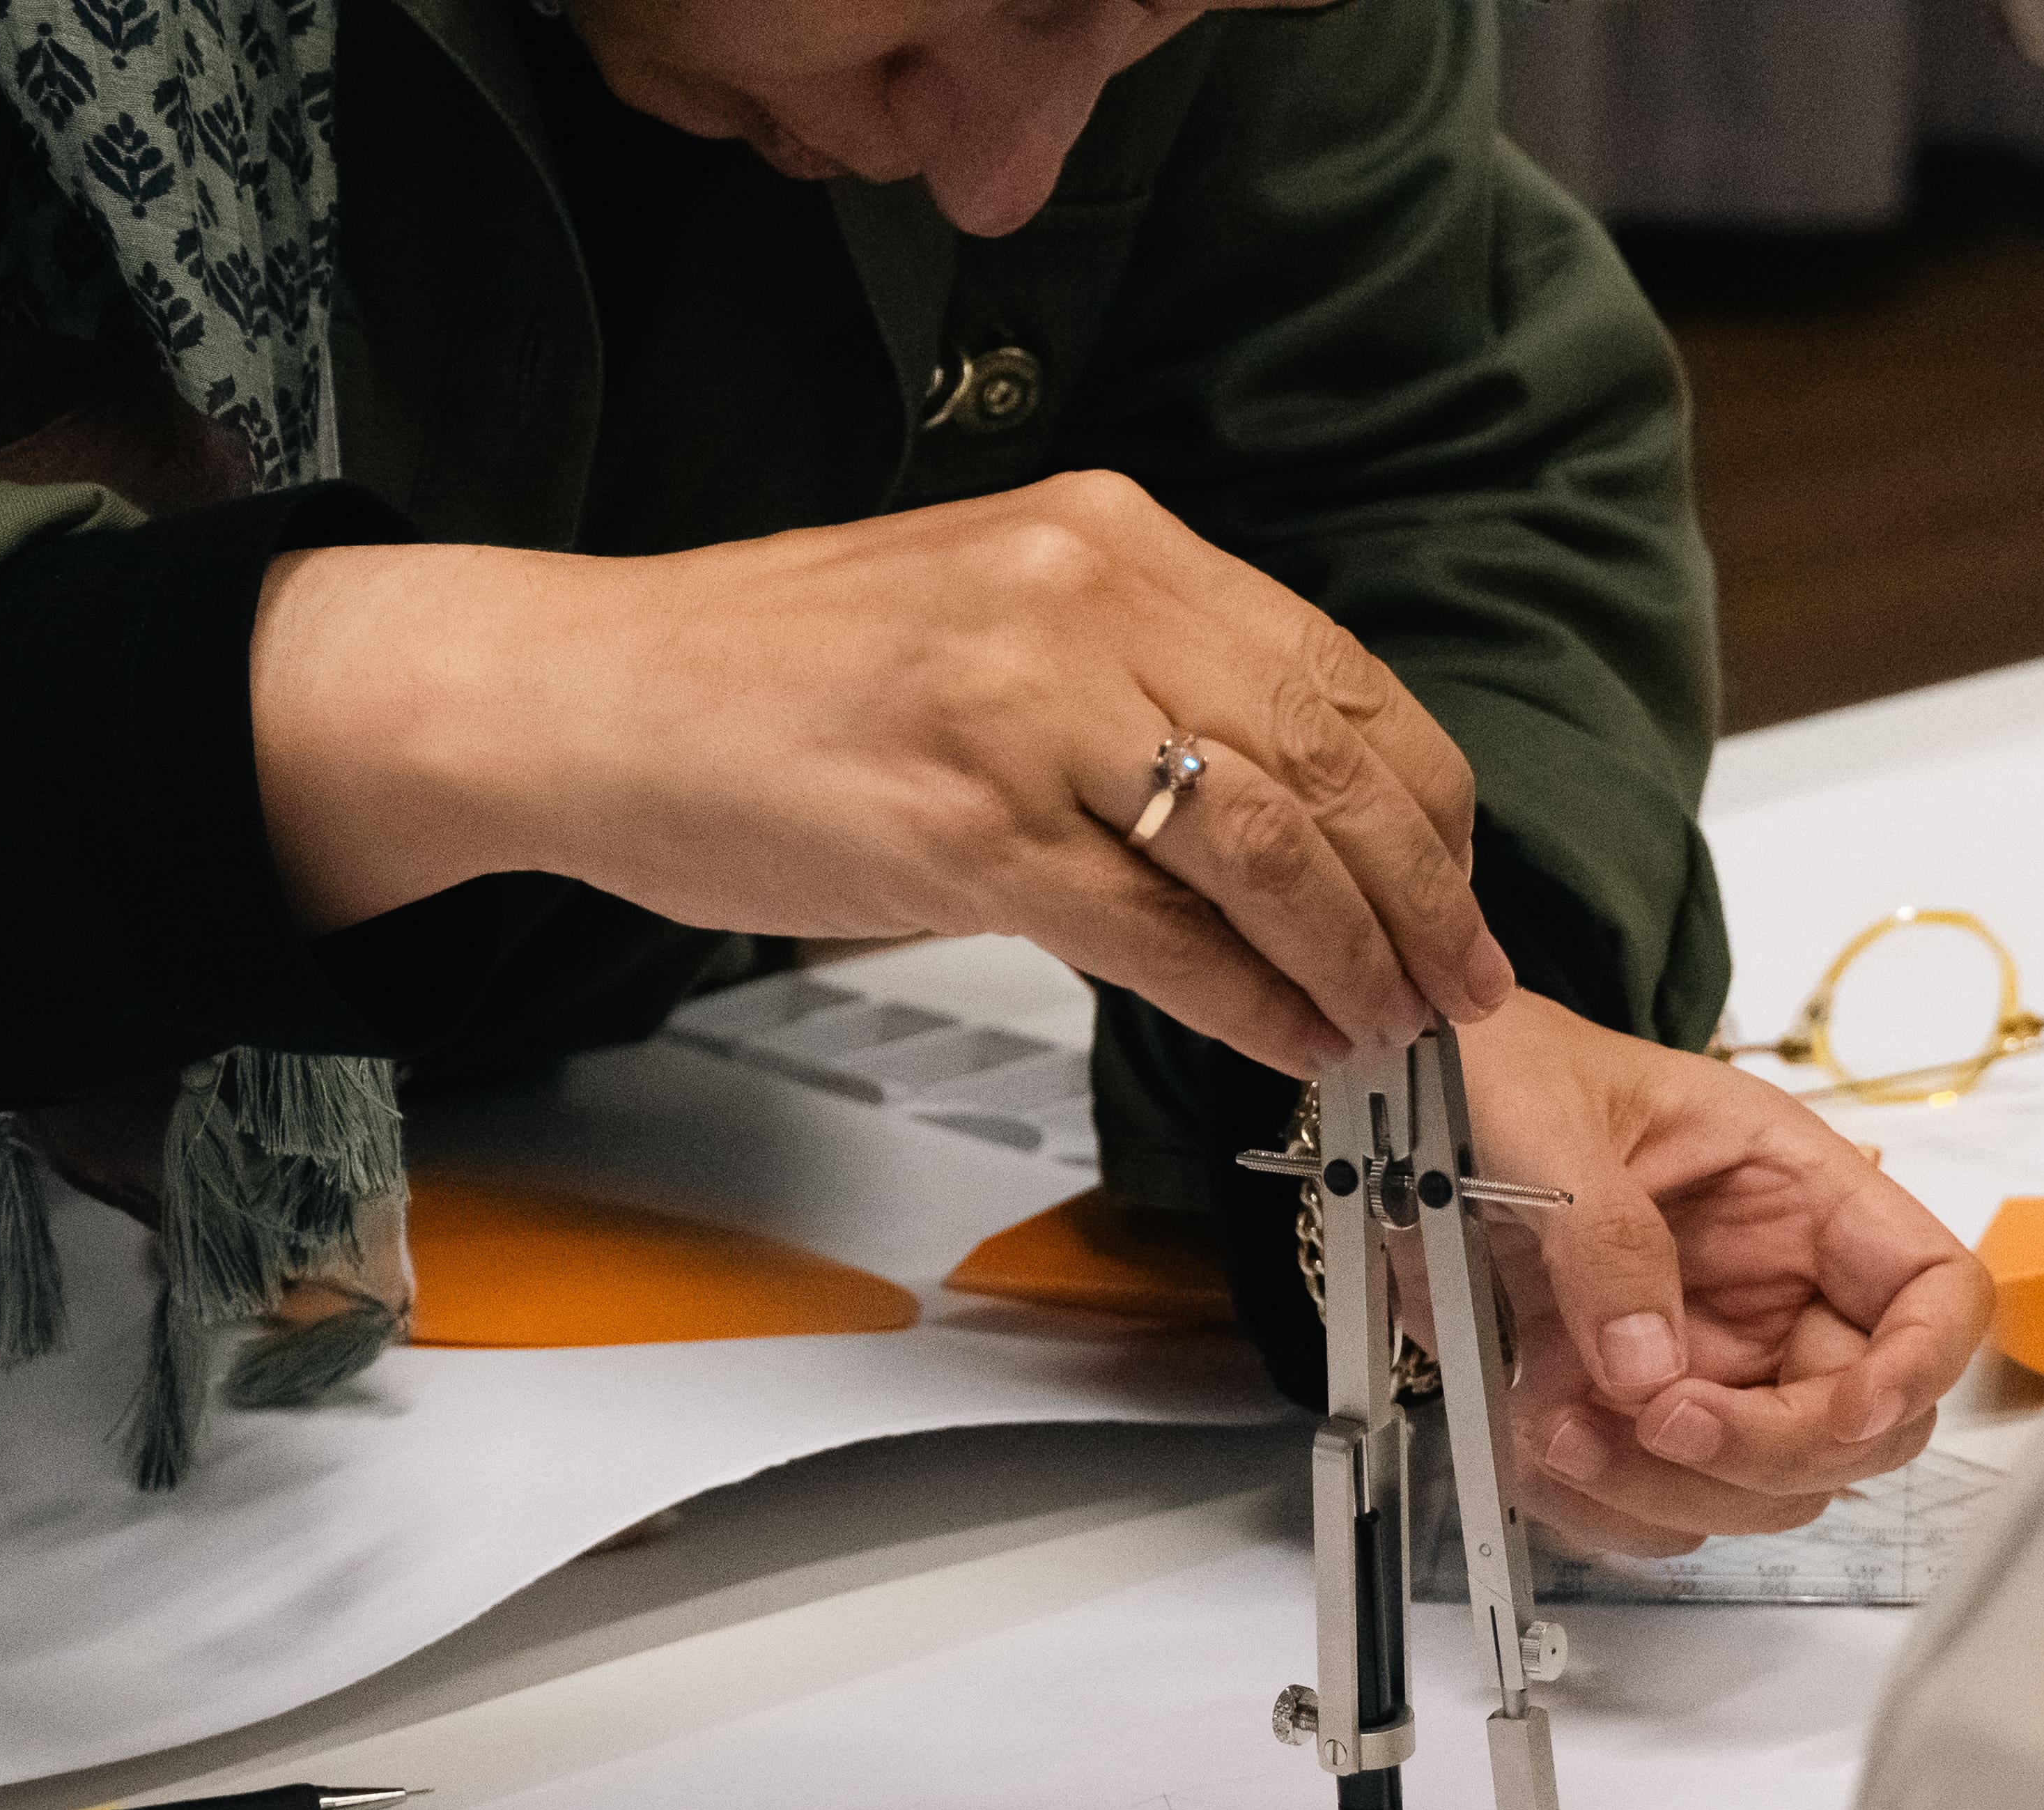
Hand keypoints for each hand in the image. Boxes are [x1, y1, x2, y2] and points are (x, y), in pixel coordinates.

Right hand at [247, 472, 1508, 1076]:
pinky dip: (1252, 1000)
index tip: (1456, 888)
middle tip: (1458, 984)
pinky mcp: (970, 819)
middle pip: (1333, 756)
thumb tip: (1272, 824)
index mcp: (1107, 534)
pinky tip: (1290, 1041)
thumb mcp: (989, 638)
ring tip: (1384, 1028)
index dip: (1424, 801)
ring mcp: (1028, 702)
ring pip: (1269, 844)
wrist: (585, 697)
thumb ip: (1134, 695)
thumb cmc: (764, 688)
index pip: (1337, 670)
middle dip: (1420, 893)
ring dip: (1352, 957)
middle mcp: (1086, 592)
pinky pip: (1162, 927)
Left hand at [1411, 996, 1991, 1556]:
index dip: (1917, 1369)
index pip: (1936, 1295)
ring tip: (1554, 1428)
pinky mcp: (1628, 1417)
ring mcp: (1709, 1365)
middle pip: (1859, 1431)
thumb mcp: (1542, 1118)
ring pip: (1759, 1492)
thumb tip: (1646, 1365)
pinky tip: (1531, 1437)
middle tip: (1651, 1423)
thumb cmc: (1501, 1073)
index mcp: (1798, 1193)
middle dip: (1763, 1455)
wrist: (1409, 1107)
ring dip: (1664, 1491)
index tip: (1838, 1413)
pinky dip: (1598, 1508)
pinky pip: (1656, 1508)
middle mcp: (1776, 1291)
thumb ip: (1602, 1233)